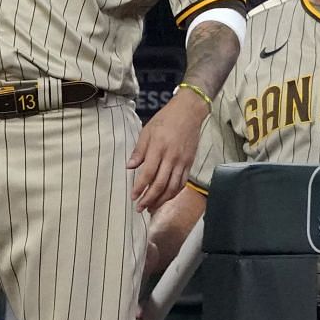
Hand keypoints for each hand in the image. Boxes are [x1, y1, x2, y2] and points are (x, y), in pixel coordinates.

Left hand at [127, 93, 208, 212]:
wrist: (189, 112)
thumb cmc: (166, 119)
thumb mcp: (147, 131)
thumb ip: (139, 150)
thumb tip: (129, 166)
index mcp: (158, 148)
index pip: (147, 174)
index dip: (140, 188)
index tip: (133, 196)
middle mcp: (171, 157)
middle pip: (160, 184)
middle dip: (149, 199)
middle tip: (140, 208)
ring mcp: (182, 161)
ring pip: (172, 187)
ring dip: (161, 200)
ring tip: (151, 207)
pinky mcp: (190, 163)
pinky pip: (182, 182)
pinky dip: (174, 193)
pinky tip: (166, 197)